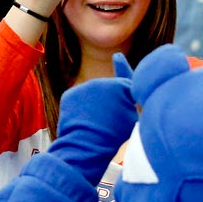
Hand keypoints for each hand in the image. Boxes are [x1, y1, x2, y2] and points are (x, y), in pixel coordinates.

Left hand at [47, 58, 137, 182]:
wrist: (85, 145)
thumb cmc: (113, 136)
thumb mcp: (132, 119)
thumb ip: (130, 102)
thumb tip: (124, 93)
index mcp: (121, 87)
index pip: (126, 77)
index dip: (122, 68)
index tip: (117, 56)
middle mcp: (102, 82)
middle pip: (109, 89)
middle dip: (110, 101)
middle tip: (109, 122)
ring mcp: (85, 87)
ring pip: (92, 95)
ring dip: (95, 106)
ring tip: (96, 125)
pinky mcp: (71, 94)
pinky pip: (78, 100)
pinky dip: (81, 110)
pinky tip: (83, 122)